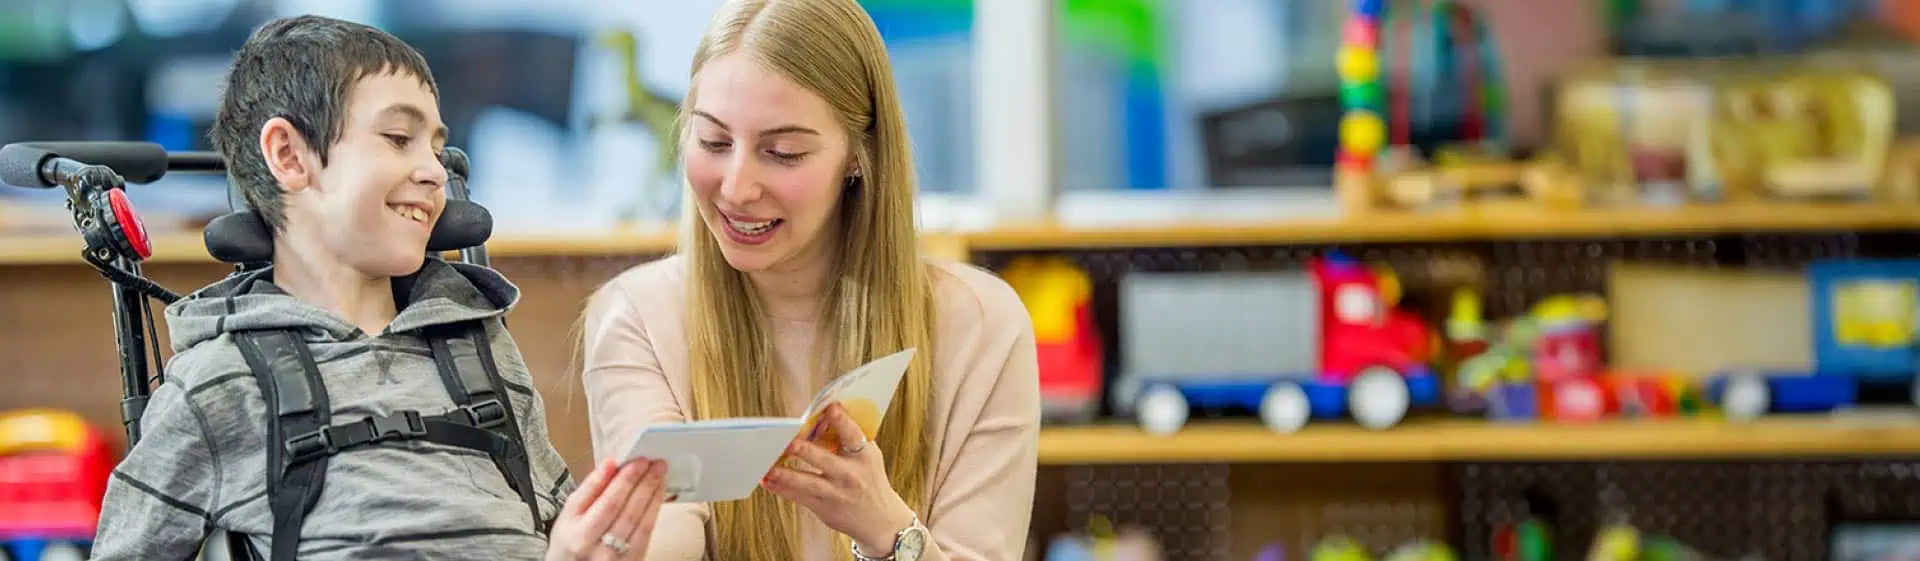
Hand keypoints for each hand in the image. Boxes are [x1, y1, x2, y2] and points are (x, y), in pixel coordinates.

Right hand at [546, 458, 671, 560]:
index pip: (606, 503)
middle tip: (654, 462)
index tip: (636, 461)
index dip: (624, 480)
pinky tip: (658, 492)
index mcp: (578, 534)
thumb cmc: (571, 537)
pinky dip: (654, 508)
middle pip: (626, 511)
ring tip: (659, 472)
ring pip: (640, 521)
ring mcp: (615, 557)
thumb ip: (590, 488)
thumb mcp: (570, 512)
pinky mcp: (632, 560)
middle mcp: (597, 548)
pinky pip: (647, 532)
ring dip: (653, 492)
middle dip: (642, 482)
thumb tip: (611, 463)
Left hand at [762, 403, 917, 556]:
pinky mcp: (823, 507)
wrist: (880, 520)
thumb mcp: (868, 456)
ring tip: (767, 469)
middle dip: (805, 451)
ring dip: (785, 475)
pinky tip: (768, 481)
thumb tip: (821, 416)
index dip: (842, 420)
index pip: (852, 435)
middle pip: (824, 460)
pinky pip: (799, 497)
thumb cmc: (870, 479)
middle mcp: (850, 475)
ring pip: (807, 483)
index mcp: (864, 456)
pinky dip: (781, 488)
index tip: (830, 408)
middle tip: (789, 442)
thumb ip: (849, 437)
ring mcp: (836, 493)